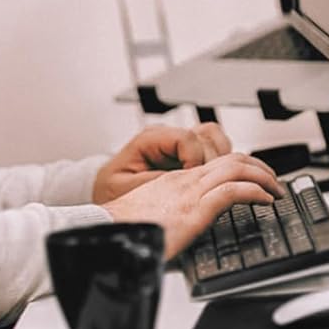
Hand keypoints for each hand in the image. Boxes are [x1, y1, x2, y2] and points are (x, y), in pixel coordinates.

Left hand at [92, 123, 234, 204]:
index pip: (187, 138)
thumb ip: (153, 182)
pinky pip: (215, 149)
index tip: (191, 181)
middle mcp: (168, 136)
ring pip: (215, 138)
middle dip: (211, 163)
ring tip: (210, 181)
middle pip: (207, 136)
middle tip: (205, 185)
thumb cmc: (114, 188)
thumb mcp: (126, 187)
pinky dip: (220, 163)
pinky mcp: (189, 154)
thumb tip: (179, 183)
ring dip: (219, 159)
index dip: (195, 160)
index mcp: (150, 139)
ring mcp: (180, 143)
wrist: (108, 191)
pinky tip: (211, 180)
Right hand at [101, 152, 279, 258]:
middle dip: (258, 166)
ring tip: (276, 189)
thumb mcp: (150, 216)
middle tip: (273, 180)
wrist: (107, 231)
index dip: (240, 165)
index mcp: (174, 181)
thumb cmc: (124, 230)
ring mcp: (190, 192)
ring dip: (264, 177)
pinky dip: (255, 192)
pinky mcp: (195, 209)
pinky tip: (266, 200)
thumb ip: (167, 215)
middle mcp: (184, 180)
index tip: (254, 177)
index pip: (214, 162)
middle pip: (231, 158)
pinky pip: (234, 191)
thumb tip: (176, 230)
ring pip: (237, 168)